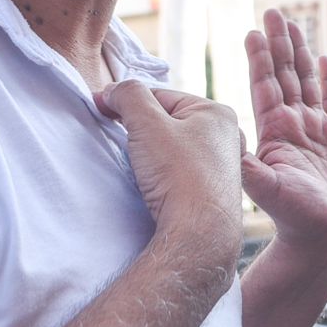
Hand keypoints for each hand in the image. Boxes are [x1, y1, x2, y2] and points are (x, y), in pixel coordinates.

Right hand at [96, 81, 243, 262]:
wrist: (199, 234)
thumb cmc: (179, 175)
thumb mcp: (147, 123)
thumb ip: (128, 96)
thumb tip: (114, 91)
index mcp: (217, 112)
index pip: (160, 96)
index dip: (127, 101)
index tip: (100, 108)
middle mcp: (226, 137)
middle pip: (167, 121)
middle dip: (141, 129)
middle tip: (124, 143)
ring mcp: (221, 167)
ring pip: (171, 147)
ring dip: (150, 153)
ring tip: (140, 167)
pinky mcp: (211, 192)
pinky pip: (178, 171)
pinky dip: (162, 173)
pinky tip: (154, 184)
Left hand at [241, 9, 326, 245]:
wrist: (322, 238)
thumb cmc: (293, 218)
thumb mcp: (265, 189)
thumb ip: (249, 166)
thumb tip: (232, 143)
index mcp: (274, 132)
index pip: (266, 85)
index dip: (261, 57)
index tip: (254, 30)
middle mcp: (293, 126)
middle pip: (287, 75)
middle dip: (281, 44)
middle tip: (274, 13)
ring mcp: (315, 131)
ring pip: (309, 83)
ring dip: (302, 54)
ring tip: (296, 25)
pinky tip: (326, 60)